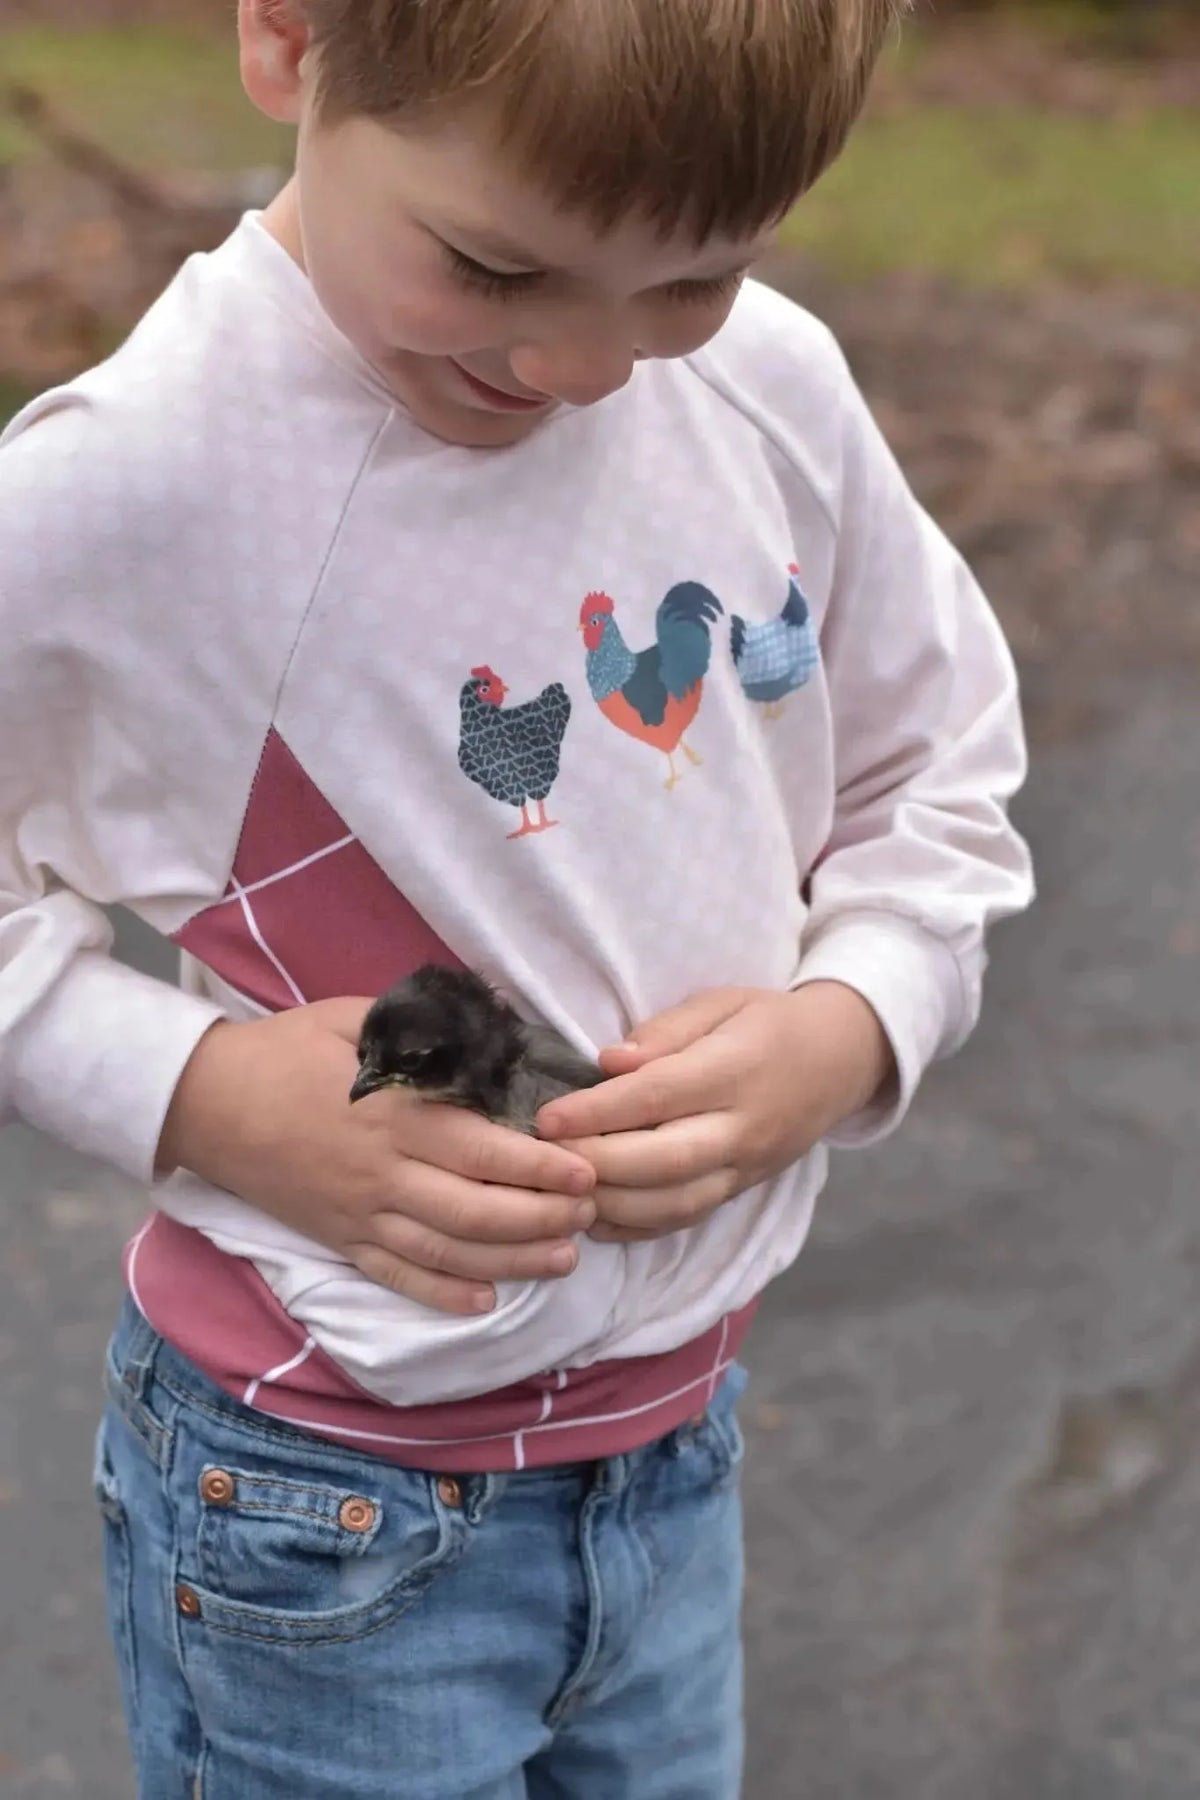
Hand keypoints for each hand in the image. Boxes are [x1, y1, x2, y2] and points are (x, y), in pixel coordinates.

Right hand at [157, 998, 596, 1315]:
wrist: (204, 1102)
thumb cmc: (285, 1050)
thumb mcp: (355, 1017)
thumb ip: (421, 1025)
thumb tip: (488, 1021)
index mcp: (392, 1115)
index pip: (482, 1151)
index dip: (539, 1167)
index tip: (585, 1171)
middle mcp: (382, 1173)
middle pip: (476, 1213)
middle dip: (542, 1219)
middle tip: (590, 1215)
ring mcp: (359, 1214)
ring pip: (447, 1253)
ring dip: (512, 1261)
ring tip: (563, 1259)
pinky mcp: (338, 1240)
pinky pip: (397, 1277)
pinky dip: (443, 1295)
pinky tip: (486, 1301)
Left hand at [536, 982, 893, 1241]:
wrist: (839, 1061)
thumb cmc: (767, 1022)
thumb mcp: (720, 1003)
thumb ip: (665, 1032)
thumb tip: (609, 1062)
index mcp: (734, 1072)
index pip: (657, 1098)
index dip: (598, 1112)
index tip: (547, 1118)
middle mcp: (741, 1130)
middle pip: (662, 1163)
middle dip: (595, 1165)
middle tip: (540, 1159)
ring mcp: (743, 1169)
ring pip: (671, 1205)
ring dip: (609, 1205)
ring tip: (557, 1190)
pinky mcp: (739, 1193)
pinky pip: (683, 1220)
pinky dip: (634, 1228)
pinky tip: (593, 1216)